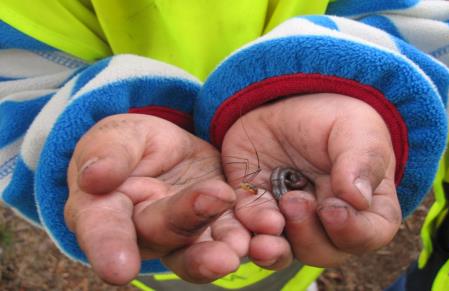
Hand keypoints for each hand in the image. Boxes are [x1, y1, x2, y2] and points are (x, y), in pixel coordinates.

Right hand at [65, 114, 249, 284]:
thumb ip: (107, 154)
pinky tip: (269, 232)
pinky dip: (252, 236)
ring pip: (200, 248)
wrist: (164, 148)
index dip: (109, 248)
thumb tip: (95, 176)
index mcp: (107, 209)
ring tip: (241, 247)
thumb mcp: (115, 137)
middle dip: (188, 233)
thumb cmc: (128, 145)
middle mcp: (146, 229)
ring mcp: (185, 231)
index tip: (120, 268)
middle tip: (214, 245)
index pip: (102, 229)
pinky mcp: (217, 222)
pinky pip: (235, 233)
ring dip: (221, 250)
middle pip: (164, 235)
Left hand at [221, 93, 401, 267]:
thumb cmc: (333, 120)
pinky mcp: (255, 210)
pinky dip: (245, 233)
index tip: (332, 209)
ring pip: (284, 251)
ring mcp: (289, 221)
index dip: (351, 231)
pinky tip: (246, 224)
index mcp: (364, 207)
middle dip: (307, 234)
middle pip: (323, 251)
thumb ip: (361, 160)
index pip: (367, 235)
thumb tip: (358, 199)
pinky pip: (247, 231)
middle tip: (295, 201)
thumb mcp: (356, 129)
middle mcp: (328, 223)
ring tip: (269, 223)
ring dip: (275, 247)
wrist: (288, 103)